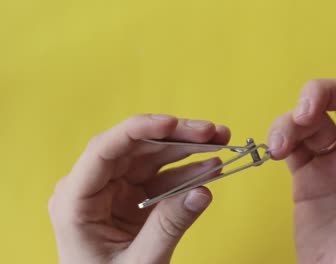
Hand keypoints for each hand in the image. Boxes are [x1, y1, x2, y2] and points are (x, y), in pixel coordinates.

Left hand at [48, 115, 229, 263]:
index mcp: (76, 200)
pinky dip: (188, 171)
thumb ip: (169, 227)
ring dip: (187, 149)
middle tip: (211, 132)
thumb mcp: (139, 263)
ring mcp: (116, 190)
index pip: (104, 150)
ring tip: (219, 143)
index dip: (139, 130)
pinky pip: (163, 177)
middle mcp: (95, 186)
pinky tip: (210, 167)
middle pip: (135, 147)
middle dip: (176, 136)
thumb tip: (203, 192)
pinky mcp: (134, 196)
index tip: (172, 123)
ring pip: (153, 156)